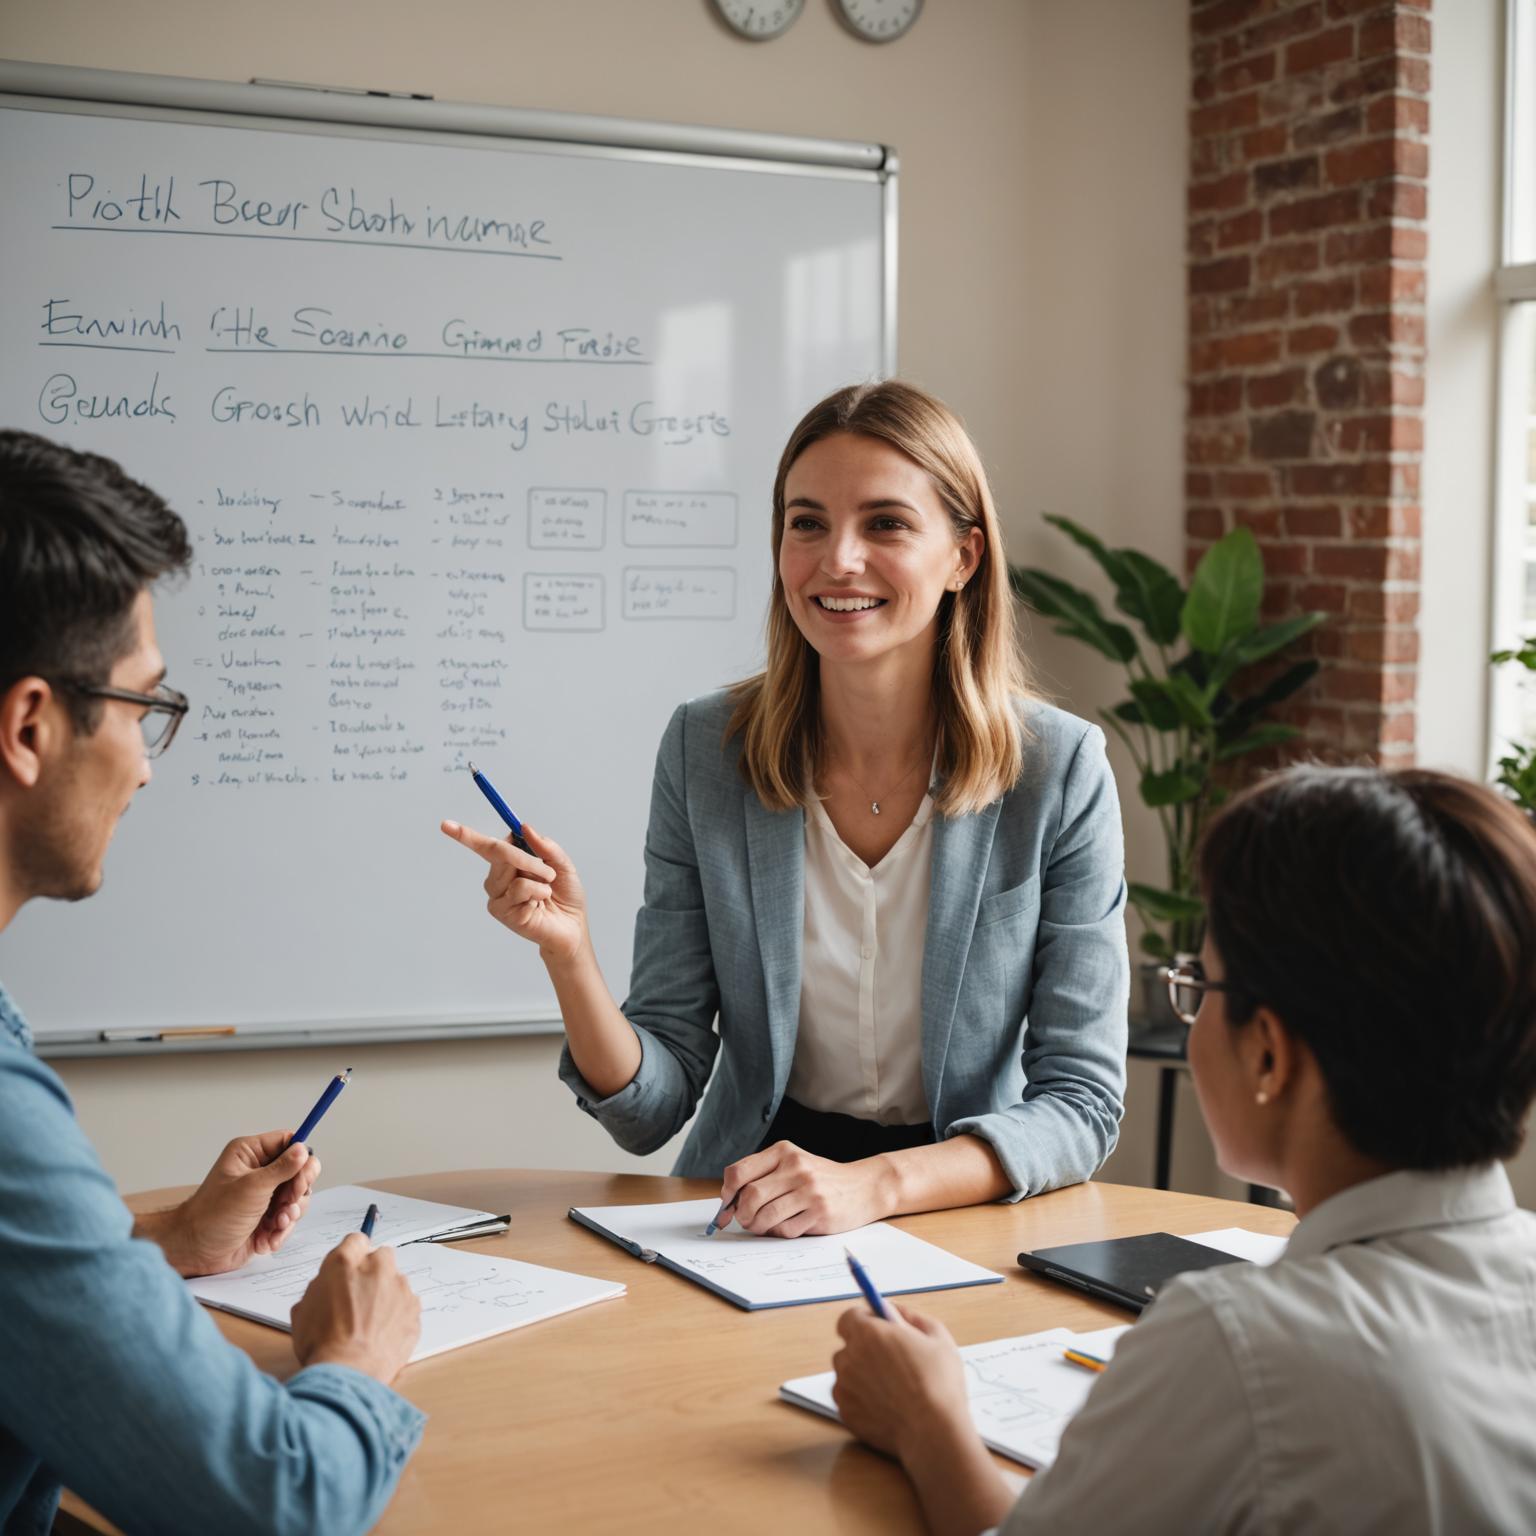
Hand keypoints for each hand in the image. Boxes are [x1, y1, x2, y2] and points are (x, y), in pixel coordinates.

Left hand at [149, 1131, 319, 1277]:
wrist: (197, 1251)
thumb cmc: (214, 1215)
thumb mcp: (251, 1187)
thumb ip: (282, 1168)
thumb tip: (303, 1150)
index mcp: (251, 1154)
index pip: (288, 1143)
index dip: (300, 1157)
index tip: (301, 1176)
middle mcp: (260, 1172)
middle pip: (299, 1171)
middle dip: (297, 1192)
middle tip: (288, 1204)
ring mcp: (265, 1196)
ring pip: (298, 1197)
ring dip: (291, 1214)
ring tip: (276, 1225)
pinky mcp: (267, 1218)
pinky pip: (289, 1219)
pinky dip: (282, 1231)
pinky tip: (268, 1239)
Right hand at [291, 1232, 420, 1385]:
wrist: (348, 1372)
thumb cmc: (321, 1343)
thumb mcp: (303, 1309)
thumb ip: (322, 1286)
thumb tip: (330, 1285)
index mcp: (345, 1262)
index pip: (355, 1240)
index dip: (352, 1256)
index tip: (350, 1268)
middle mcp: (377, 1267)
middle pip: (381, 1256)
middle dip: (373, 1271)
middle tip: (360, 1297)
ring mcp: (400, 1287)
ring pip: (396, 1281)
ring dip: (386, 1295)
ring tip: (371, 1324)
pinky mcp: (415, 1308)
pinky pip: (407, 1304)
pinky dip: (398, 1315)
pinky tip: (383, 1334)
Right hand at [440, 820, 586, 963]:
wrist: (571, 927)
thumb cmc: (565, 895)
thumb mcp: (561, 864)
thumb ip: (544, 846)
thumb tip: (524, 827)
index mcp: (509, 863)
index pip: (486, 846)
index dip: (464, 835)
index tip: (446, 825)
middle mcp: (498, 878)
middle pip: (499, 851)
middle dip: (528, 857)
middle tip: (549, 872)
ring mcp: (497, 896)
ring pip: (511, 870)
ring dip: (538, 876)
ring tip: (547, 890)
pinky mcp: (501, 912)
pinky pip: (519, 888)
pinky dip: (538, 891)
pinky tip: (539, 904)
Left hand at [718, 1141, 893, 1236]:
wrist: (864, 1186)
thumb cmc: (821, 1178)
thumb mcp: (793, 1164)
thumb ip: (764, 1176)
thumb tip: (729, 1202)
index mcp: (783, 1152)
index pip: (739, 1172)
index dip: (727, 1193)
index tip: (727, 1205)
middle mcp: (795, 1167)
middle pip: (750, 1196)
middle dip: (742, 1215)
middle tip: (745, 1221)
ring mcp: (809, 1190)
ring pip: (765, 1215)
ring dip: (758, 1227)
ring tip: (762, 1226)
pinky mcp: (819, 1212)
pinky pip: (786, 1230)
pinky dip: (779, 1233)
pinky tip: (786, 1227)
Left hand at [831, 1304, 971, 1460]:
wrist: (934, 1433)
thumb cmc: (939, 1385)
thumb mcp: (937, 1337)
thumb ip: (911, 1316)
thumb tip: (894, 1310)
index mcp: (869, 1333)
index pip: (848, 1317)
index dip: (864, 1321)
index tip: (877, 1328)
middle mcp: (850, 1357)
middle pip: (848, 1346)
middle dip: (865, 1350)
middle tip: (891, 1361)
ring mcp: (845, 1387)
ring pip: (847, 1374)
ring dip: (862, 1376)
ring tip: (893, 1388)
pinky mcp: (845, 1413)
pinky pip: (848, 1399)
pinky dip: (861, 1400)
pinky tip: (886, 1406)